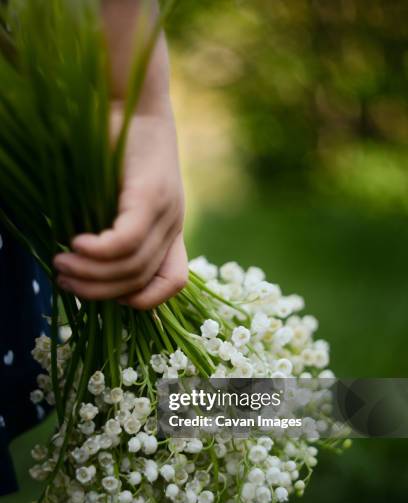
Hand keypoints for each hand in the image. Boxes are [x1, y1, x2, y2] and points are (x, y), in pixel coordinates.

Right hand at [53, 104, 187, 308]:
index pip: (174, 282)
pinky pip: (126, 241)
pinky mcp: (150, 195)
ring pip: (131, 266)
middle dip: (100, 291)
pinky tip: (75, 244)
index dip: (144, 300)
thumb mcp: (118, 198)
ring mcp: (166, 211)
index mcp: (171, 228)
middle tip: (66, 280)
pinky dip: (98, 252)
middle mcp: (173, 224)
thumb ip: (111, 228)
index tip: (109, 294)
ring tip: (61, 264)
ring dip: (91, 273)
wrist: (132, 99)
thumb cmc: (117, 147)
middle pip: (141, 280)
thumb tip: (83, 263)